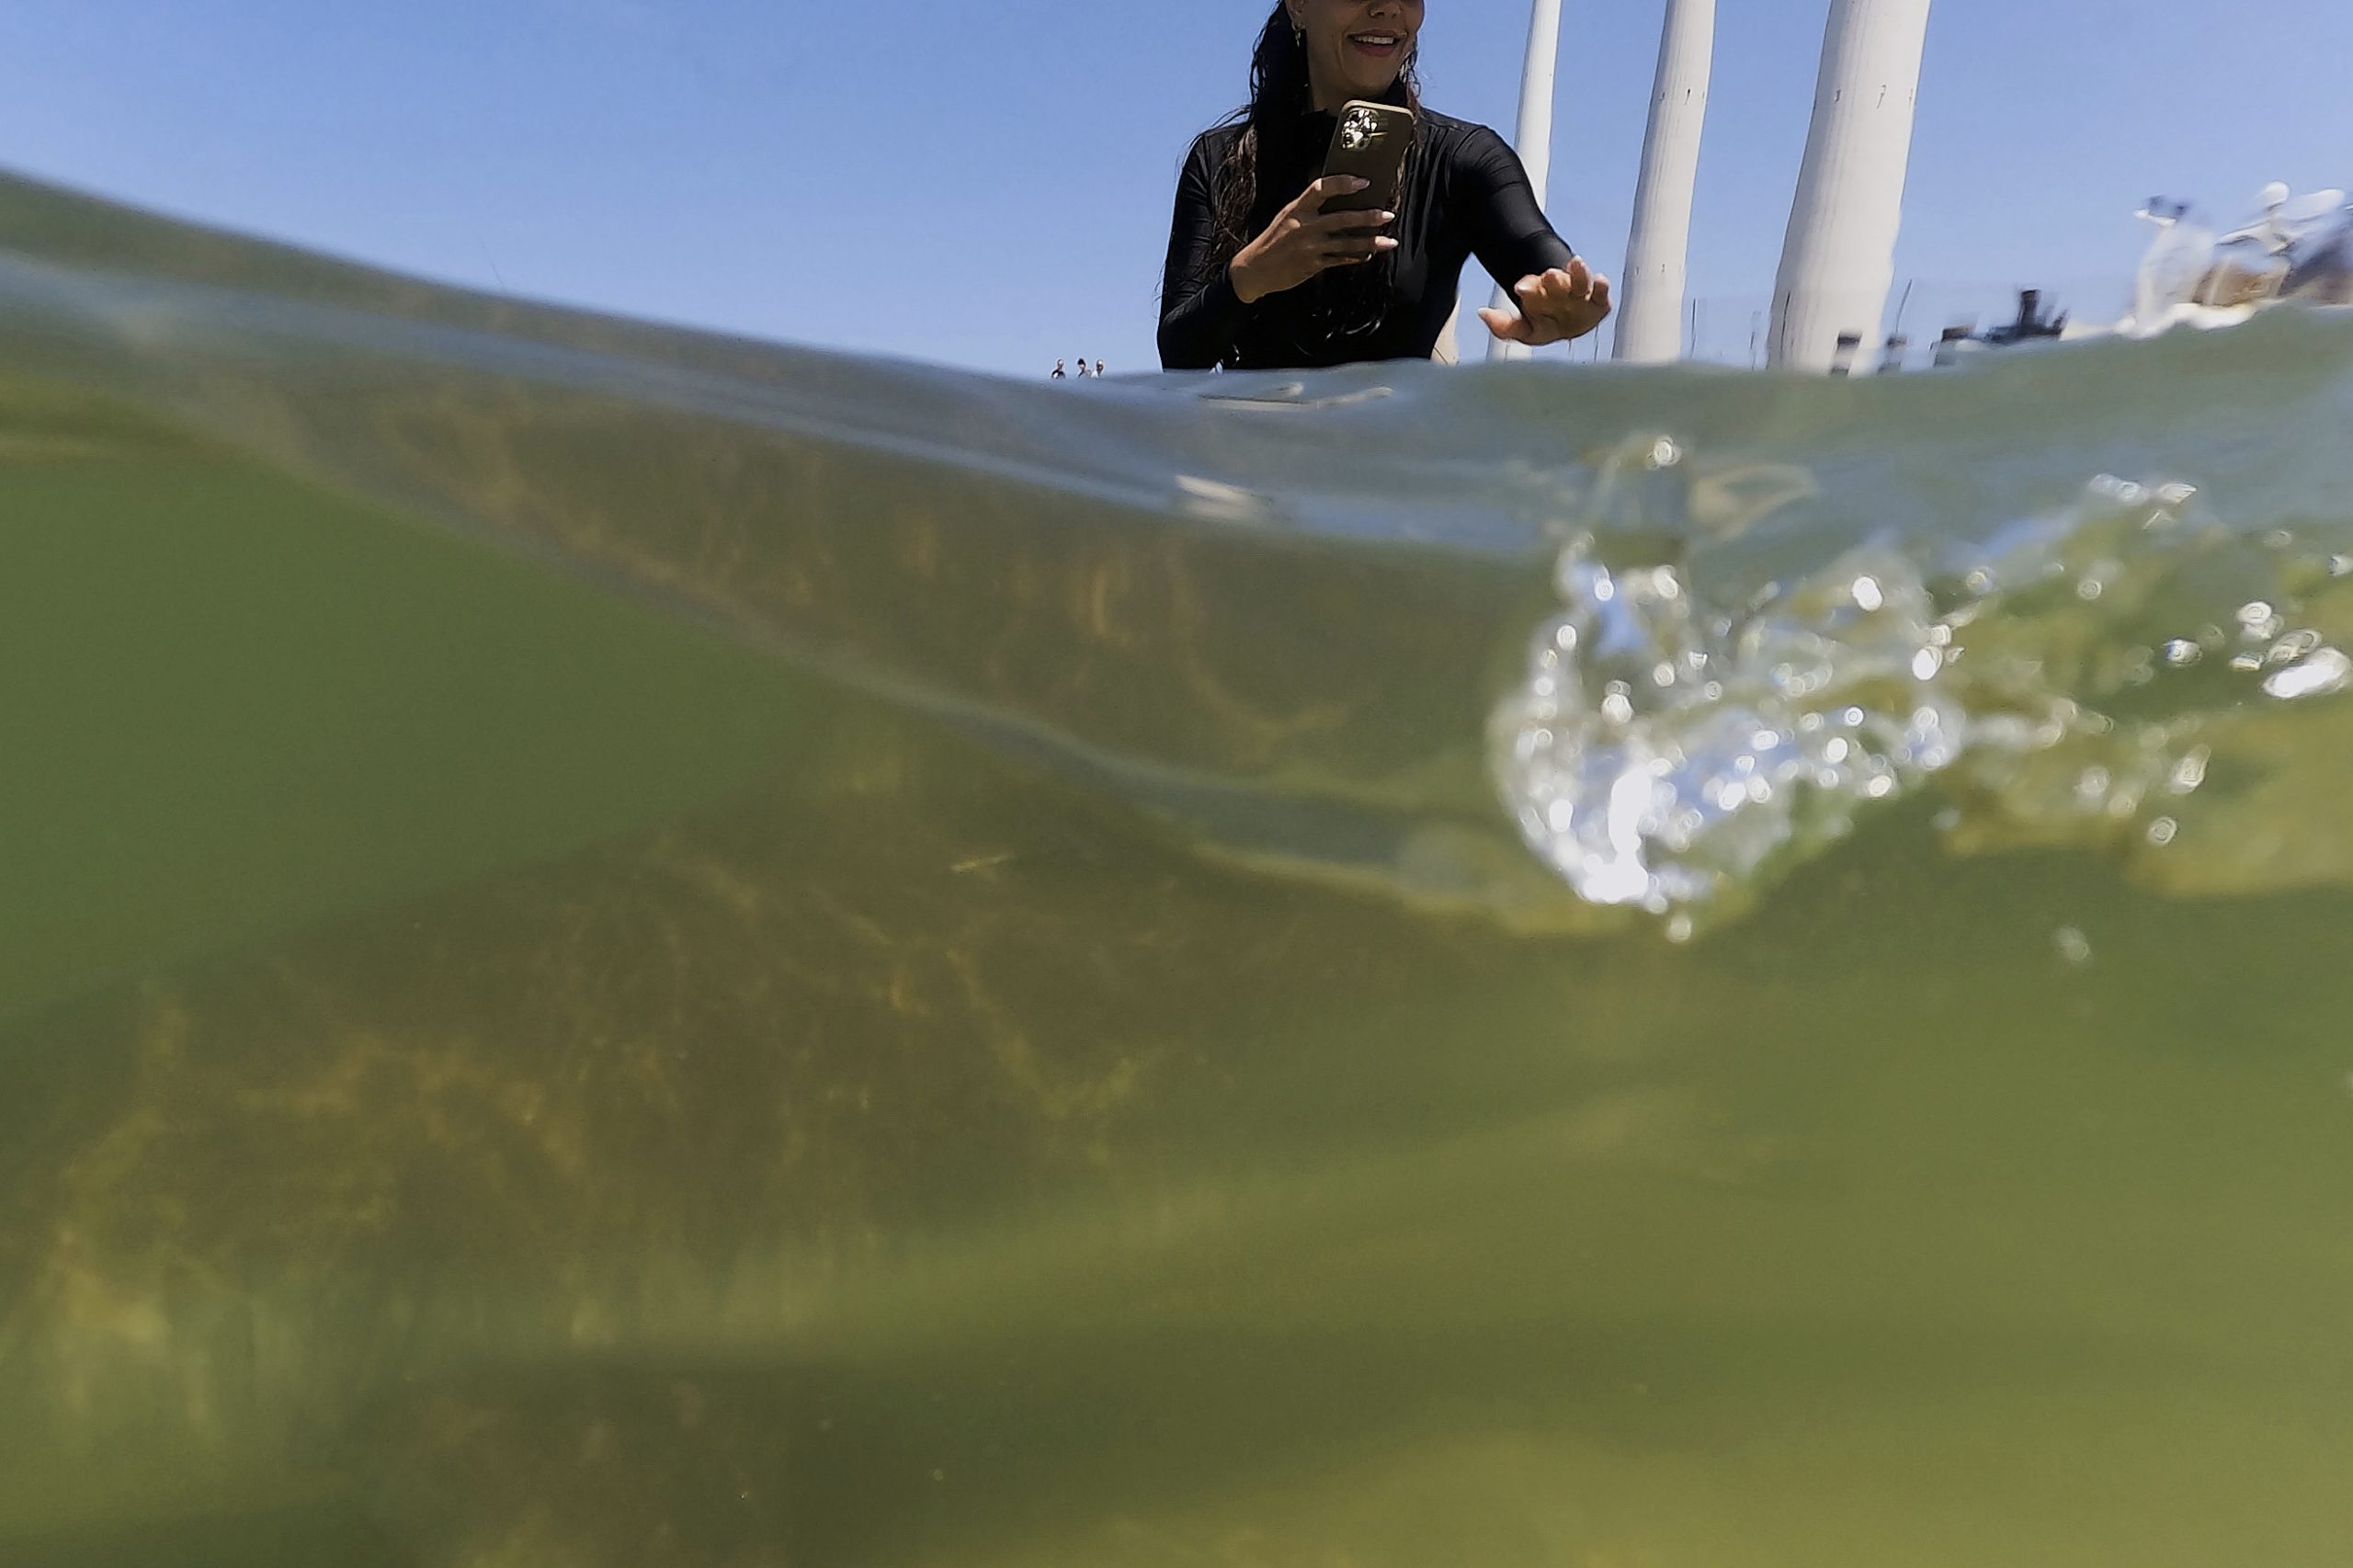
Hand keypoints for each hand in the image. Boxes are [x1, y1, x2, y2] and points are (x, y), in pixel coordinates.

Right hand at [1229, 176, 1398, 304]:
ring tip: (1389, 241)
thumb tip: (1336, 196)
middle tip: (1387, 214)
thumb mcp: (1286, 216)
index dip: (1343, 183)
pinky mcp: (1313, 264)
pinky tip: (1368, 255)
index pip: (1321, 188)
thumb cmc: (1273, 240)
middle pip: (1341, 218)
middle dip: (1367, 217)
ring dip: (1370, 242)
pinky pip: (1340, 260)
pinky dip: (1356, 257)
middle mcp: (1304, 226)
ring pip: (1346, 243)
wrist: (1255, 269)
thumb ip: (1309, 208)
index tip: (1363, 182)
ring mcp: (1310, 247)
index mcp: (1297, 208)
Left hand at [1478, 258, 1612, 347]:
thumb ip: (1503, 326)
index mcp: (1539, 295)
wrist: (1569, 325)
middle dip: (1552, 278)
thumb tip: (1482, 312)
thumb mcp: (1523, 330)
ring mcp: (1579, 294)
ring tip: (1576, 263)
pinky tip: (1600, 279)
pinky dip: (1602, 286)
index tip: (1520, 288)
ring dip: (1578, 272)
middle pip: (1556, 282)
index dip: (1527, 287)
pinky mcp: (1598, 301)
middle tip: (1548, 274)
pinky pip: (1601, 293)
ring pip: (1579, 281)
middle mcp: (1560, 290)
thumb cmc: (1544, 324)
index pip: (1531, 288)